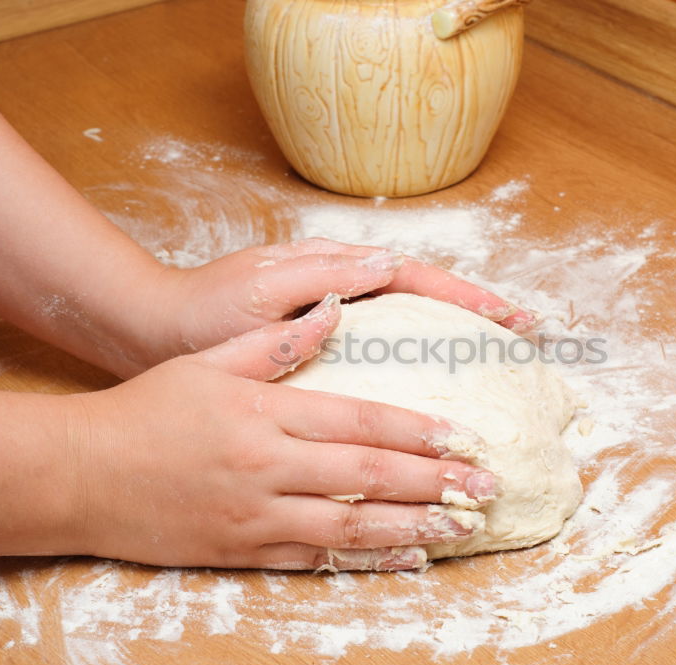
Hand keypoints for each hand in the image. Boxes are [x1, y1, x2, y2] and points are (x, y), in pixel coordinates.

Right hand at [69, 296, 496, 570]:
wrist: (78, 474)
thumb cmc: (145, 410)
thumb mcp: (208, 359)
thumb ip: (276, 342)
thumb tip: (336, 309)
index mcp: (266, 414)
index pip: (360, 421)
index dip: (418, 431)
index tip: (464, 437)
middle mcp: (268, 467)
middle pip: (368, 476)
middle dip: (435, 483)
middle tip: (486, 487)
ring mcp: (256, 516)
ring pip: (350, 527)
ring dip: (413, 527)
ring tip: (461, 528)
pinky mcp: (241, 551)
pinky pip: (313, 561)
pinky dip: (363, 561)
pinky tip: (403, 557)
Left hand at [134, 238, 535, 375]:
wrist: (150, 332)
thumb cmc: (201, 311)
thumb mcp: (257, 289)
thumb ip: (320, 276)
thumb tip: (386, 263)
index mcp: (331, 271)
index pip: (413, 277)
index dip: (464, 295)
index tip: (509, 315)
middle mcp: (340, 291)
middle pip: (422, 297)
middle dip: (474, 313)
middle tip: (524, 334)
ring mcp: (331, 320)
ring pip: (406, 325)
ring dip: (451, 338)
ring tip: (496, 360)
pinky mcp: (318, 349)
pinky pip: (378, 355)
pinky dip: (412, 366)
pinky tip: (432, 390)